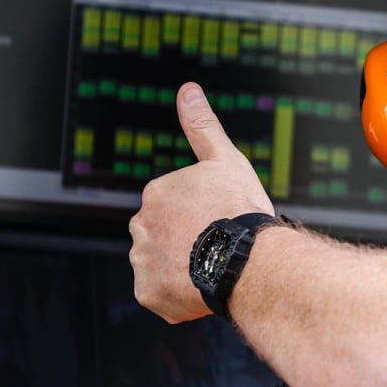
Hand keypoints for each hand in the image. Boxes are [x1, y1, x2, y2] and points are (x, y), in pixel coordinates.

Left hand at [128, 82, 274, 323]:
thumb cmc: (239, 210)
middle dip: (186, 242)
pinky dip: (177, 296)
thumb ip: (202, 127)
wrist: (246, 260)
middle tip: (217, 248)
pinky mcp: (148, 292)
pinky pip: (160, 294)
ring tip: (212, 269)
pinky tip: (202, 288)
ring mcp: (142, 260)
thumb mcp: (225, 160)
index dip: (202, 216)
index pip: (175, 206)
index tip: (221, 222)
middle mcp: (141, 224)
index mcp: (157, 191)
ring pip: (161, 265)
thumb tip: (188, 90)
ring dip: (181, 269)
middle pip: (164, 234)